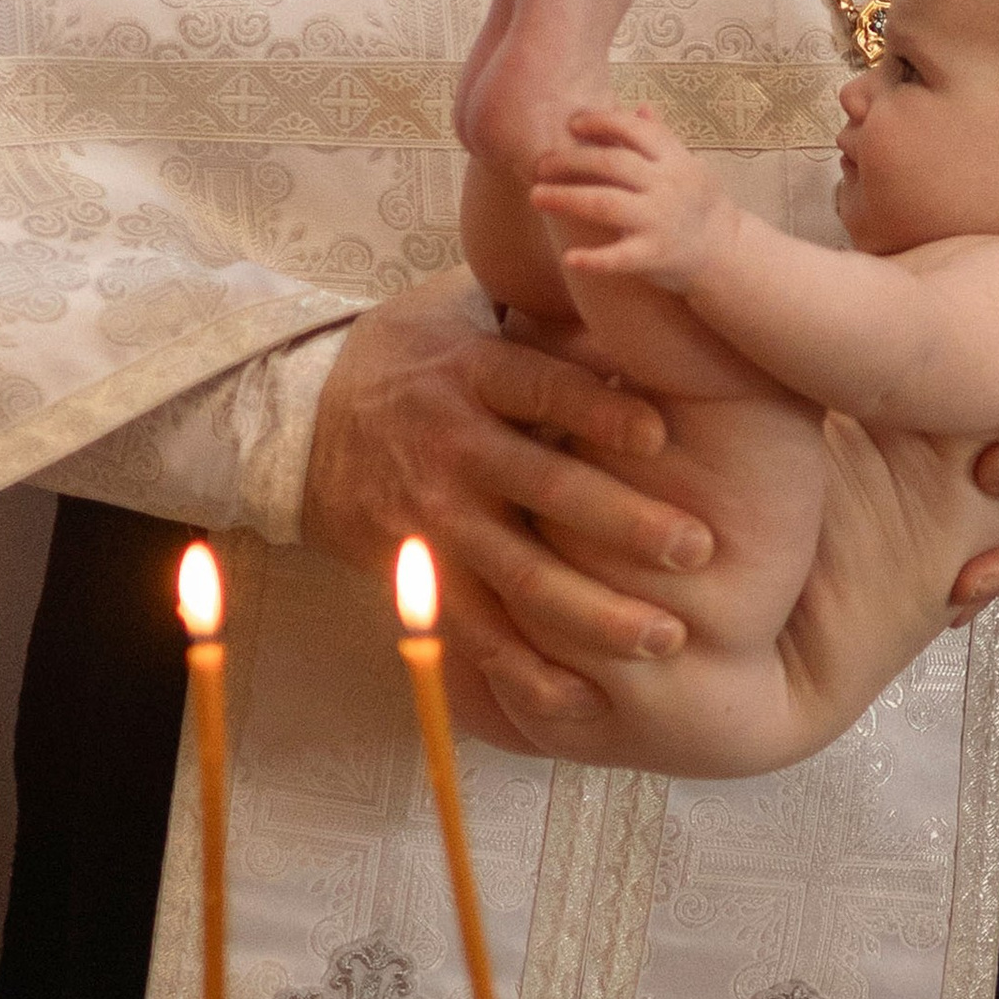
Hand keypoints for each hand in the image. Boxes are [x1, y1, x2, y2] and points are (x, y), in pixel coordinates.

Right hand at [299, 270, 715, 729]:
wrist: (298, 419)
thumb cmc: (414, 353)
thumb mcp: (464, 309)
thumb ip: (546, 315)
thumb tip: (637, 295)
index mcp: (472, 371)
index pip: (542, 389)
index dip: (598, 412)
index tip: (662, 433)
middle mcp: (454, 446)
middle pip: (545, 490)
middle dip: (624, 523)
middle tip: (699, 550)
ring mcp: (434, 518)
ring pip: (519, 575)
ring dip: (595, 614)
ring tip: (666, 640)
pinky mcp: (420, 574)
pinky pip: (476, 633)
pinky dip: (526, 673)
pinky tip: (584, 703)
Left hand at [529, 103, 727, 285]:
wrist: (726, 252)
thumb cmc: (700, 204)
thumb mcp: (688, 165)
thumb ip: (662, 138)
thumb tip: (640, 106)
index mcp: (674, 160)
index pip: (635, 130)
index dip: (602, 122)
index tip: (573, 124)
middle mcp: (667, 186)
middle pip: (612, 164)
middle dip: (570, 161)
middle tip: (540, 165)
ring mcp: (660, 221)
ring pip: (606, 204)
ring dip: (566, 199)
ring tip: (536, 196)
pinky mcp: (655, 256)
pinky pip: (620, 257)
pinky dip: (594, 258)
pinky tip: (568, 257)